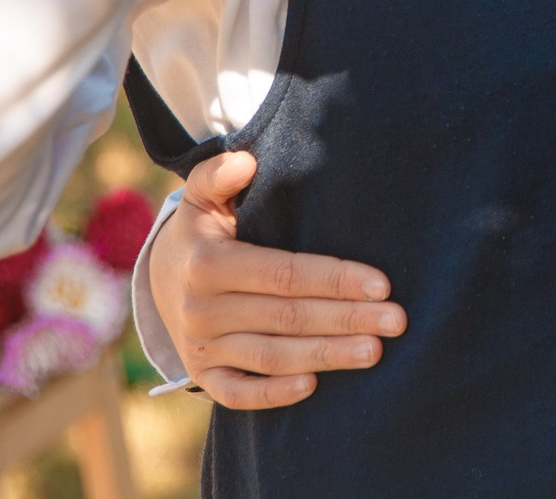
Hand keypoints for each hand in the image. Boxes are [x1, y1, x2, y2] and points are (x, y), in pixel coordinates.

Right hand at [148, 153, 409, 407]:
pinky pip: (237, 393)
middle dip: (346, 319)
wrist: (159, 277)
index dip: (334, 279)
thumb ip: (219, 173)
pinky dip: (273, 394)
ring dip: (326, 356)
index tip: (381, 284)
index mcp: (208, 264)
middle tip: (396, 321)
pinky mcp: (202, 374)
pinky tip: (314, 386)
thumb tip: (247, 161)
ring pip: (271, 356)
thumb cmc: (202, 230)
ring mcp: (201, 347)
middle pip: (287, 317)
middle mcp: (202, 309)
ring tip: (375, 351)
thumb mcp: (202, 195)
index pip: (283, 274)